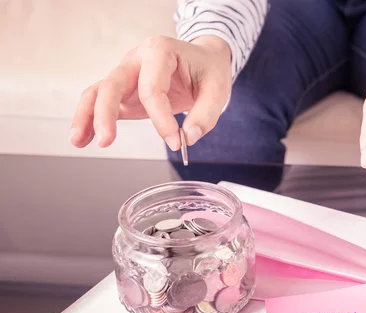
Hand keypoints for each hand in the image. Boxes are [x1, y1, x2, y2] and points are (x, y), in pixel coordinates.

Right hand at [70, 35, 231, 149]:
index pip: (152, 88)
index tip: (175, 142)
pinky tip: (83, 138)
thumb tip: (189, 137)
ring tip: (79, 141)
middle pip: (113, 84)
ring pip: (98, 91)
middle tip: (106, 141)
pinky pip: (100, 101)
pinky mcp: (124, 90)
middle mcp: (137, 58)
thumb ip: (206, 114)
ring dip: (87, 116)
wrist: (204, 62)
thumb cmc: (209, 71)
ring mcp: (127, 73)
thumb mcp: (219, 89)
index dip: (161, 119)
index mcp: (160, 51)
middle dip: (106, 113)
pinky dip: (90, 119)